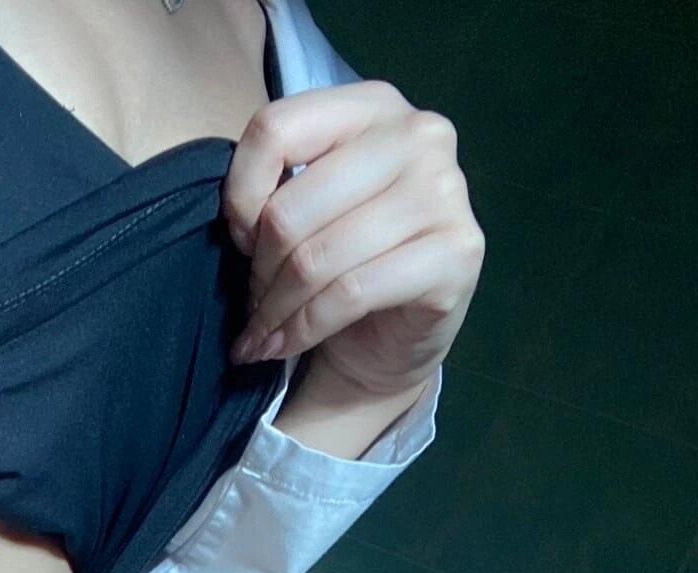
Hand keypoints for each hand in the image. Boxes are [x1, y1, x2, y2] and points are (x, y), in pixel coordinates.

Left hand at [222, 80, 483, 397]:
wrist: (393, 331)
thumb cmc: (342, 256)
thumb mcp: (302, 204)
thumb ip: (273, 185)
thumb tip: (242, 224)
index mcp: (373, 104)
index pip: (274, 129)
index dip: (239, 195)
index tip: (243, 238)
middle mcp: (419, 134)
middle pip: (290, 207)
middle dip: (259, 268)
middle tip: (254, 300)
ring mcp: (446, 191)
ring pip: (317, 257)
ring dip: (275, 309)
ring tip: (263, 331)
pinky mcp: (458, 252)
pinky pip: (350, 293)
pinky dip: (304, 328)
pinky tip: (284, 344)